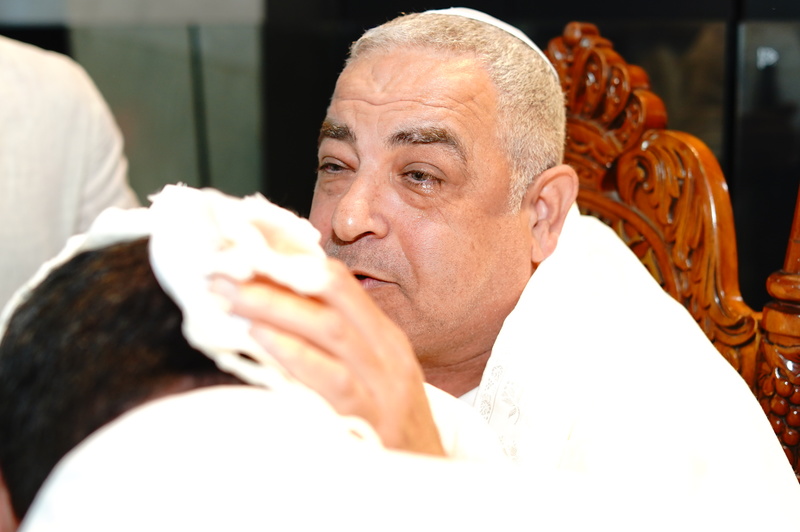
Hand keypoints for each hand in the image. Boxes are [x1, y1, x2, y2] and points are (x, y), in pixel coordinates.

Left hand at [213, 259, 444, 455]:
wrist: (430, 477)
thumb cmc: (388, 426)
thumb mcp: (370, 375)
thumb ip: (331, 347)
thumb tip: (267, 318)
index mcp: (382, 335)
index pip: (337, 282)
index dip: (290, 261)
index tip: (246, 253)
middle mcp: (386, 351)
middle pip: (332, 295)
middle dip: (275, 277)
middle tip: (225, 269)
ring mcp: (383, 383)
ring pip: (330, 328)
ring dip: (275, 307)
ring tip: (230, 297)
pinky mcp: (373, 418)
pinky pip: (332, 380)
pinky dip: (294, 354)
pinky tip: (260, 340)